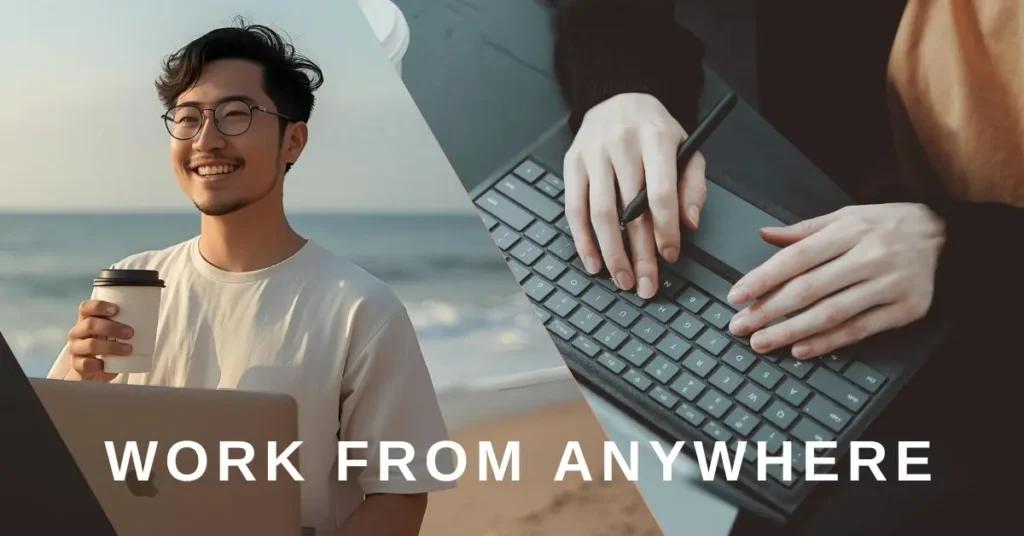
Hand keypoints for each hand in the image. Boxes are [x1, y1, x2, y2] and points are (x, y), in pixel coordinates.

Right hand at [65, 300, 133, 380]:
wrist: (93, 369)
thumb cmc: (106, 345)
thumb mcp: (112, 333)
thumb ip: (122, 324)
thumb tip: (148, 319)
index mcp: (86, 320)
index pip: (86, 307)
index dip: (99, 306)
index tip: (116, 310)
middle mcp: (77, 332)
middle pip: (90, 324)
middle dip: (112, 327)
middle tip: (130, 333)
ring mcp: (75, 348)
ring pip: (91, 344)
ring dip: (112, 346)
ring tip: (128, 349)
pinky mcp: (77, 364)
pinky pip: (86, 363)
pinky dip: (100, 364)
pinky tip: (108, 364)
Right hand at [563, 92, 706, 298]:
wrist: (618, 97)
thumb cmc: (655, 131)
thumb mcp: (687, 148)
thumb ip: (693, 186)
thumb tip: (689, 223)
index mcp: (655, 139)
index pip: (659, 193)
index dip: (665, 230)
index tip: (670, 256)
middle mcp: (621, 145)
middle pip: (629, 211)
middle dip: (639, 254)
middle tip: (646, 284)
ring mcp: (593, 155)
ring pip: (600, 214)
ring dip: (611, 253)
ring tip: (622, 279)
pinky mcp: (572, 164)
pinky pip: (573, 209)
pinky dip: (583, 240)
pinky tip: (593, 262)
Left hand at [727, 203, 945, 358]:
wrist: (947, 235)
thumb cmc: (888, 225)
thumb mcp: (846, 216)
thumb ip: (804, 230)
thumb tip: (764, 235)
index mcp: (850, 231)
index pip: (796, 258)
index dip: (763, 279)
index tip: (737, 296)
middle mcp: (869, 257)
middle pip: (808, 289)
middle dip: (769, 311)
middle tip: (740, 326)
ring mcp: (889, 285)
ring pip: (831, 314)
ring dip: (791, 331)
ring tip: (762, 342)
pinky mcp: (905, 309)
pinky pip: (859, 330)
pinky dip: (828, 342)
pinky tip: (801, 349)